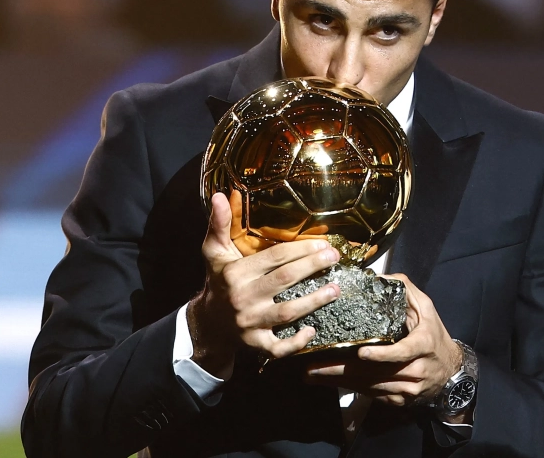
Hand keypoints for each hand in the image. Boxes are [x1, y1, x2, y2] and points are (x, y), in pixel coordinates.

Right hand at [188, 193, 341, 378]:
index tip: (324, 244)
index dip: (302, 249)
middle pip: (285, 280)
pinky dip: (296, 342)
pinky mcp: (255, 344)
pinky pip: (278, 347)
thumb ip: (219, 224)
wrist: (207, 323)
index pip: (275, 257)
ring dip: (314, 301)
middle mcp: (243, 297)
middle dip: (313, 267)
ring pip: (287, 313)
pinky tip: (313, 330)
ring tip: (336, 289)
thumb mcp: (214, 252)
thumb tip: (220, 195)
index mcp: (236, 273)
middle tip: (335, 258)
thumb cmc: (218, 282)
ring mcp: (250, 323)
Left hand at [305, 274, 462, 407]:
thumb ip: (405, 290)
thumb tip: (379, 276)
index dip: (381, 355)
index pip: (402, 353)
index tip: (361, 353)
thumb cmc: (434, 336)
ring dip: (339, 382)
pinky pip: (371, 394)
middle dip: (341, 371)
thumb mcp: (427, 309)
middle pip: (375, 374)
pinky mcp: (399, 400)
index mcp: (422, 345)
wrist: (451, 372)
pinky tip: (329, 382)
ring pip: (369, 387)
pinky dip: (349, 388)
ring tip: (313, 374)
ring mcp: (407, 389)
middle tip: (313, 367)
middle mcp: (415, 370)